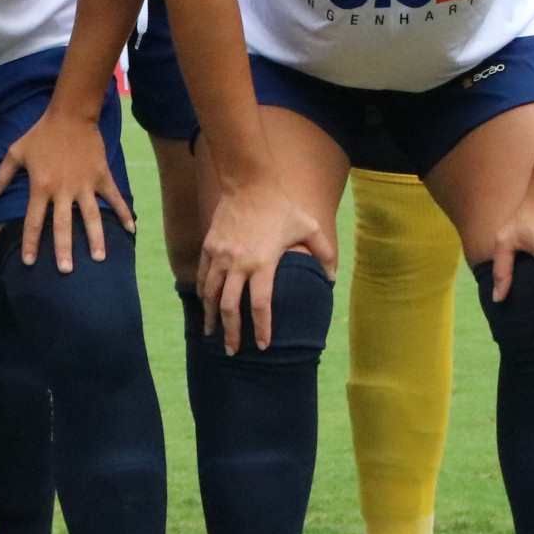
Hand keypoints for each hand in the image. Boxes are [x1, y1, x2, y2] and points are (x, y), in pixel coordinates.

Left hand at [0, 106, 135, 271]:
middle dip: (64, 249)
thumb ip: (2, 175)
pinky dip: (124, 213)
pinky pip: (115, 198)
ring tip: (99, 259)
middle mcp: (63, 189)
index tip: (29, 263)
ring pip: (92, 217)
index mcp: (40, 186)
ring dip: (96, 239)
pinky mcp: (102, 176)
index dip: (31, 243)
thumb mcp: (16, 151)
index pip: (34, 221)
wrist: (70, 115)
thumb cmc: (40, 134)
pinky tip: (132, 230)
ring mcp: (85, 184)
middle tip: (66, 272)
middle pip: (63, 225)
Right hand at [196, 179, 338, 353]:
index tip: (264, 345)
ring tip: (212, 334)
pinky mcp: (210, 246)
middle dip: (231, 332)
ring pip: (210, 294)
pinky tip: (205, 304)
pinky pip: (203, 276)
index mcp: (263, 263)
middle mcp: (238, 263)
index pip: (260, 305)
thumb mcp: (311, 228)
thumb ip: (325, 255)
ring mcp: (220, 255)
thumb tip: (330, 279)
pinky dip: (202, 293)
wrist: (249, 182)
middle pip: (229, 307)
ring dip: (210, 317)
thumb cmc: (283, 206)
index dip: (261, 328)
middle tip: (232, 350)